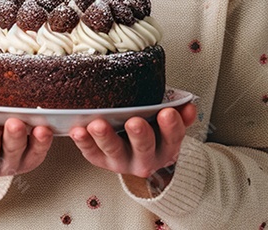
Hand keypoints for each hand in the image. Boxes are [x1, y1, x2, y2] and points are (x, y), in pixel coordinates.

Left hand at [69, 102, 196, 191]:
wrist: (138, 151)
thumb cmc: (153, 129)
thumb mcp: (170, 122)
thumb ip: (180, 114)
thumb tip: (188, 105)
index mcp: (165, 147)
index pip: (172, 138)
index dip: (171, 126)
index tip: (167, 112)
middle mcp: (145, 159)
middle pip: (143, 148)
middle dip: (139, 135)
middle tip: (134, 122)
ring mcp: (121, 161)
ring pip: (114, 151)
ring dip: (105, 138)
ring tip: (98, 125)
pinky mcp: (101, 160)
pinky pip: (91, 153)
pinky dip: (83, 142)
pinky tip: (78, 130)